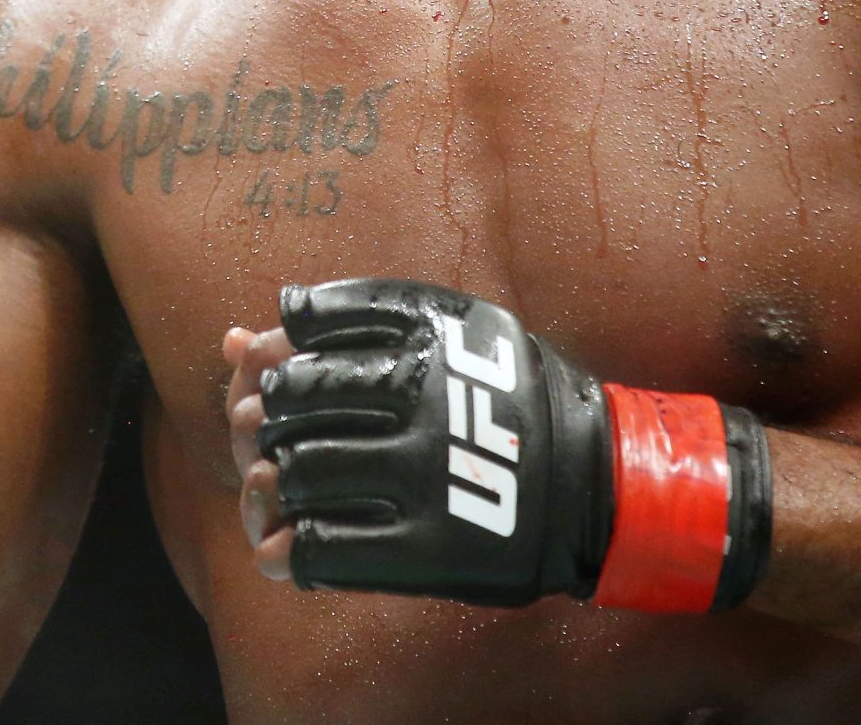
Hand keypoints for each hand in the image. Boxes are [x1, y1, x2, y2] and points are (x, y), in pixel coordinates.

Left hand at [223, 279, 614, 608]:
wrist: (591, 481)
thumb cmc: (507, 392)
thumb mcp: (452, 322)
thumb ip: (365, 309)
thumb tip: (273, 314)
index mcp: (425, 342)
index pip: (309, 348)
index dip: (277, 367)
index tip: (280, 381)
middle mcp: (423, 405)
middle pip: (298, 410)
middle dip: (269, 424)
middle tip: (274, 438)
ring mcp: (426, 479)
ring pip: (305, 475)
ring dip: (278, 483)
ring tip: (289, 485)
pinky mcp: (430, 550)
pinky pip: (327, 551)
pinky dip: (293, 550)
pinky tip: (295, 544)